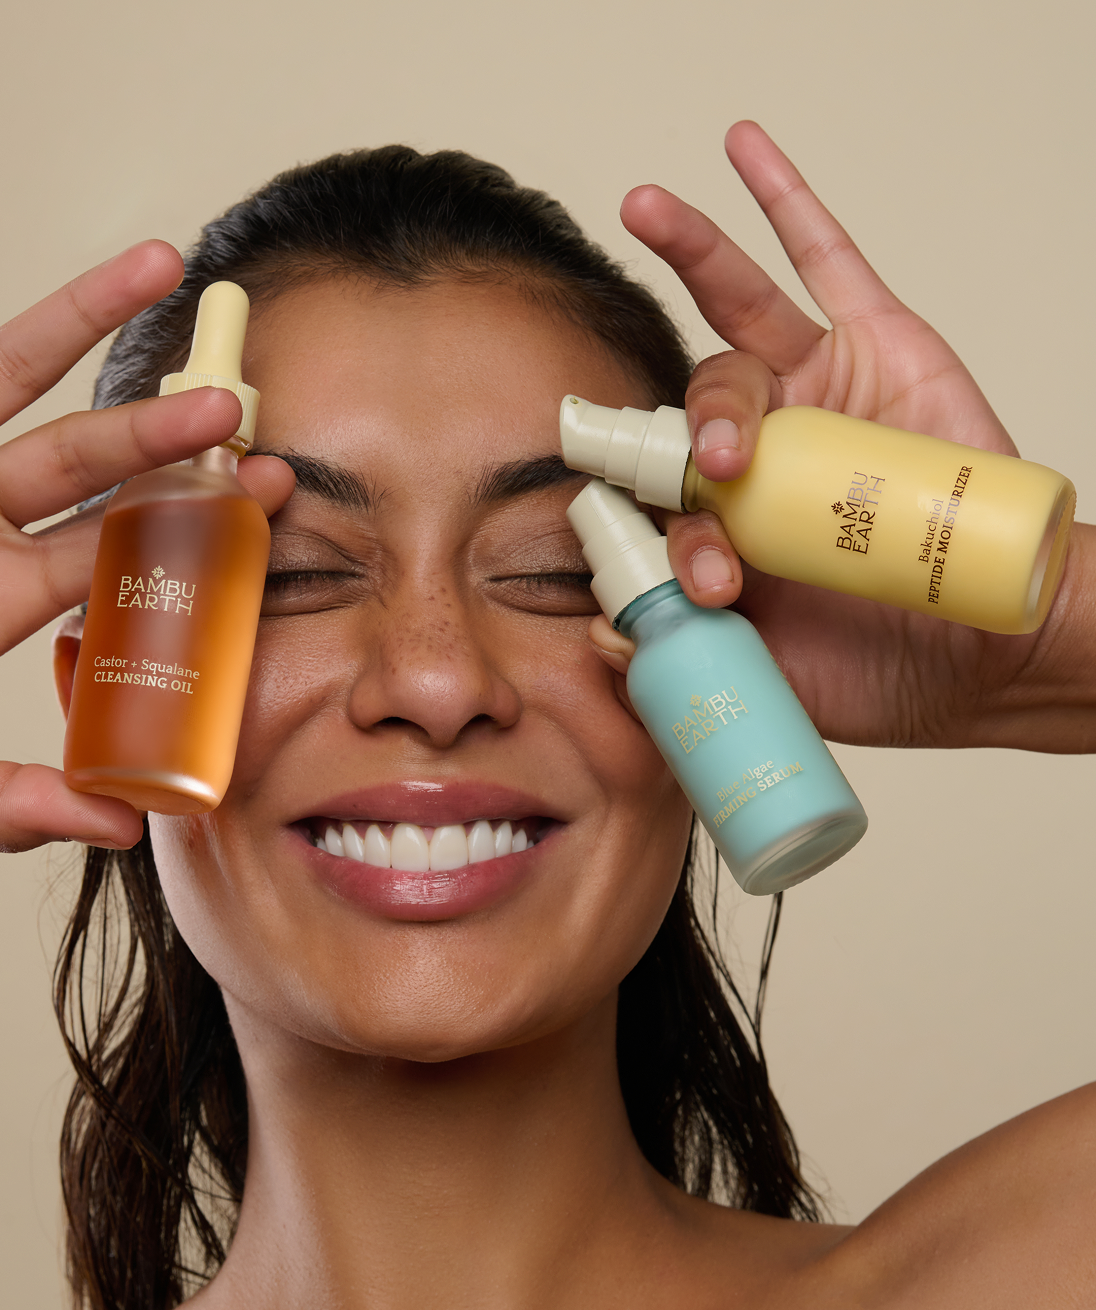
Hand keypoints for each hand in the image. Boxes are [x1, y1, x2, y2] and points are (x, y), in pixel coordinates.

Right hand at [0, 242, 295, 851]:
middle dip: (170, 446)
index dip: (194, 535)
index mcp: (1, 599)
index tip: (271, 511)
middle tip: (249, 419)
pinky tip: (100, 271)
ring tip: (170, 274)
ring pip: (28, 403)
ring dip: (97, 340)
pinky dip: (37, 325)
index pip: (118, 563)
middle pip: (94, 478)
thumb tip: (124, 825)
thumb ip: (15, 805)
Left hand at [590, 121, 1095, 753]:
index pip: (656, 496)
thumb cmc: (879, 664)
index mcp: (716, 520)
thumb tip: (603, 632)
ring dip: (693, 257)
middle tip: (719, 471)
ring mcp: (812, 392)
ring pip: (737, 314)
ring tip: (654, 214)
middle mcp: (754, 448)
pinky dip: (786, 202)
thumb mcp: (773, 672)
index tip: (693, 580)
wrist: (986, 647)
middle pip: (690, 403)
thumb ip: (691, 650)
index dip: (655, 524)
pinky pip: (825, 261)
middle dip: (693, 431)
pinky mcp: (876, 347)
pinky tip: (739, 148)